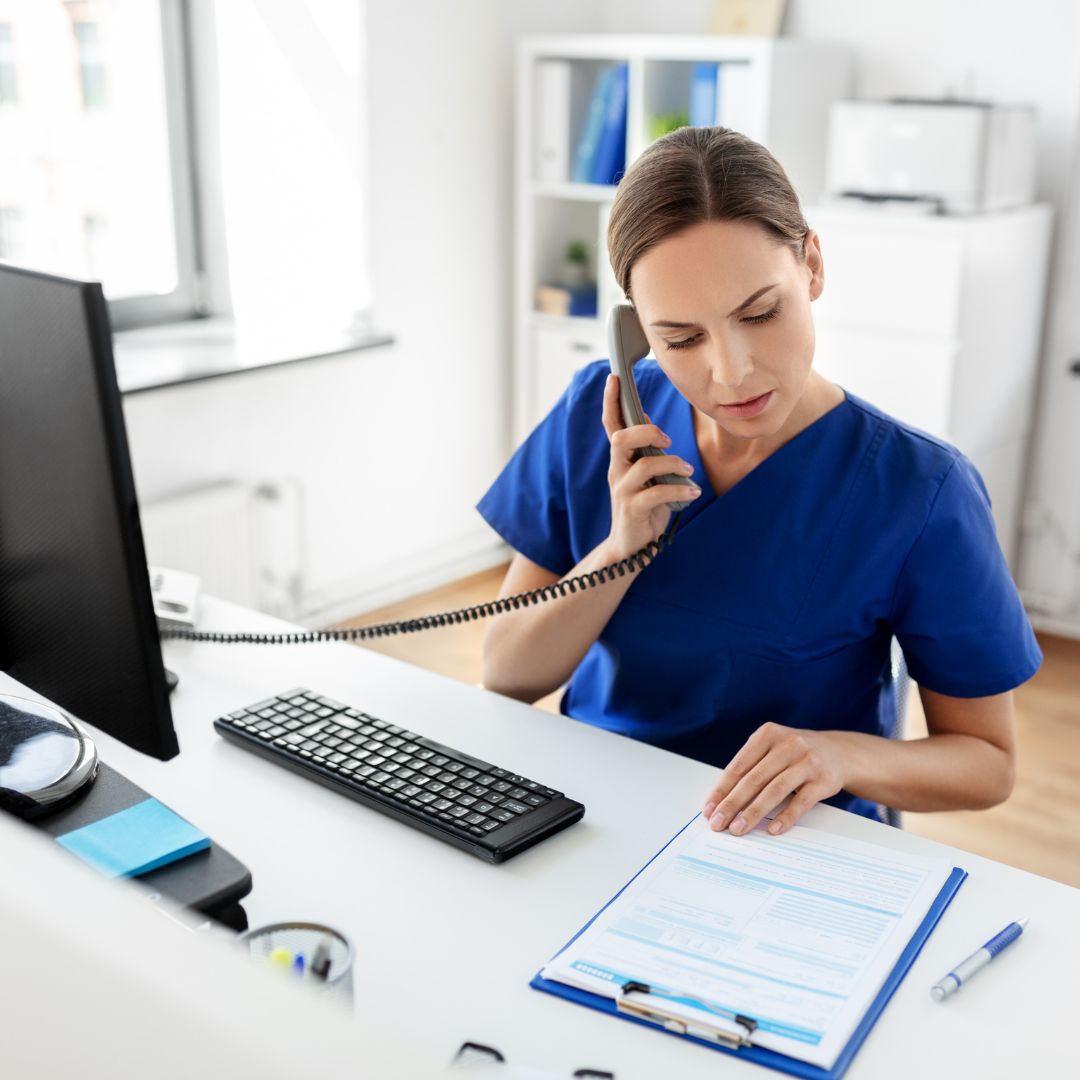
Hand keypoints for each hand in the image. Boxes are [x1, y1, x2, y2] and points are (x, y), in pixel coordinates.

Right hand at [601, 373, 701, 558]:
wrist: (631, 548)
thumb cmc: (643, 507)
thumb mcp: (645, 476)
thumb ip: (644, 451)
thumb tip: (647, 421)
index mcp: (620, 460)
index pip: (611, 425)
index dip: (610, 402)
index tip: (614, 378)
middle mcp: (617, 472)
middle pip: (621, 439)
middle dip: (647, 432)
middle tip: (667, 440)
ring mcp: (622, 491)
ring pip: (644, 465)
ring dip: (672, 464)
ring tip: (688, 472)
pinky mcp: (633, 510)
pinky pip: (656, 493)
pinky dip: (679, 490)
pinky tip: (692, 493)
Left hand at [701, 723, 847, 836]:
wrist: (840, 752)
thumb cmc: (796, 754)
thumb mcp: (773, 749)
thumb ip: (751, 767)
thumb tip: (721, 800)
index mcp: (767, 734)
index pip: (738, 765)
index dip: (722, 789)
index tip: (709, 809)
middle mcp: (788, 744)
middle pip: (754, 778)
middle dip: (732, 804)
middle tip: (718, 824)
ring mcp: (807, 761)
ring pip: (775, 790)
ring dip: (754, 812)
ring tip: (738, 829)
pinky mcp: (824, 780)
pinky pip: (801, 801)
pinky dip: (785, 816)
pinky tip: (772, 829)